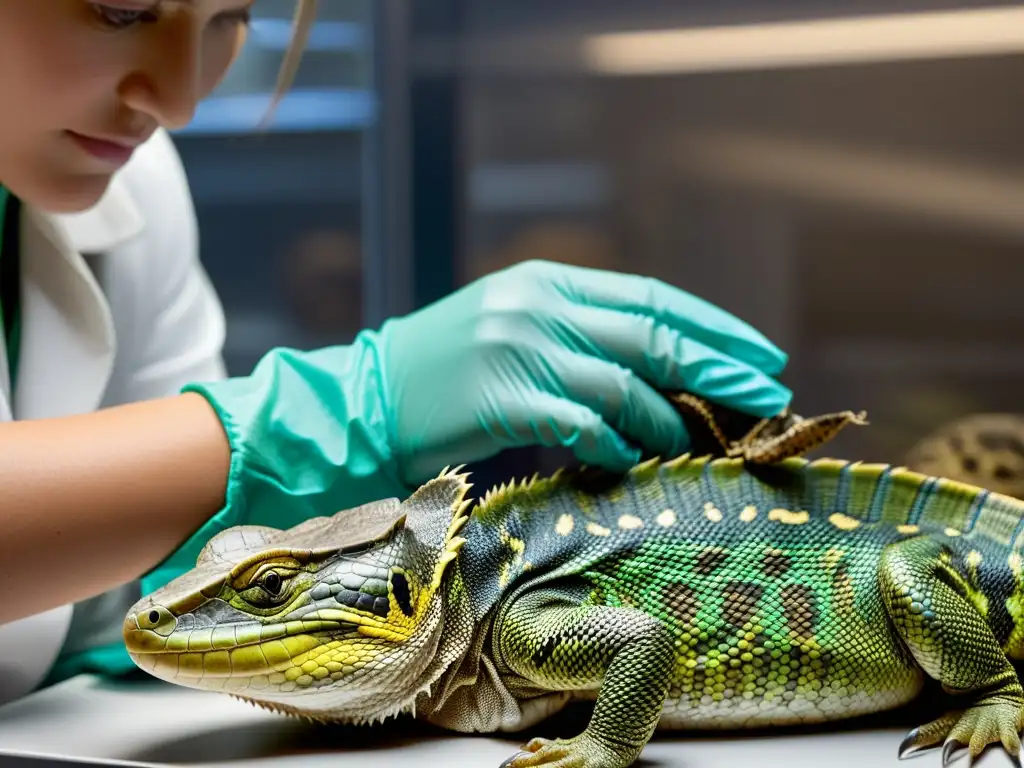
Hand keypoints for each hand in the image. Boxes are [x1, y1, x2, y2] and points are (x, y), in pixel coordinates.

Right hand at [377, 259, 790, 483]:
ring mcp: (521, 351)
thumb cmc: (446, 369)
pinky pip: (586, 426)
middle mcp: (540, 307)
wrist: (369, 398)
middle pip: (654, 336)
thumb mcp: (513, 324)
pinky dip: (619, 444)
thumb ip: (578, 330)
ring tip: (703, 440)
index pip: (652, 297)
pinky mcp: (505, 400)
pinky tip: (636, 457)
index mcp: (547, 280)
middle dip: (720, 368)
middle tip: (769, 393)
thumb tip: (660, 362)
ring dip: (671, 419)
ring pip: (626, 386)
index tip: (760, 351)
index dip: (713, 326)